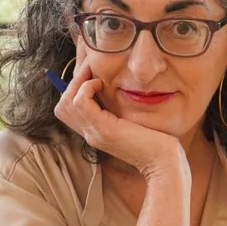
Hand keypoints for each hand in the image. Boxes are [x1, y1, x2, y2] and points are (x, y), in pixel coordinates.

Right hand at [53, 43, 185, 178]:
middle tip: (89, 63)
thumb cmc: (156, 141)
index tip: (87, 63)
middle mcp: (90, 134)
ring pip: (66, 104)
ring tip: (95, 71)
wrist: (164, 162)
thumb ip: (120, 107)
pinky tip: (102, 83)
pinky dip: (87, 88)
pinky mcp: (104, 130)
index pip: (69, 108)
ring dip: (78, 81)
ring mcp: (94, 133)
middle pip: (62, 106)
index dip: (74, 85)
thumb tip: (115, 83)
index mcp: (95, 131)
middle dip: (73, 79)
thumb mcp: (133, 120)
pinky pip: (80, 103)